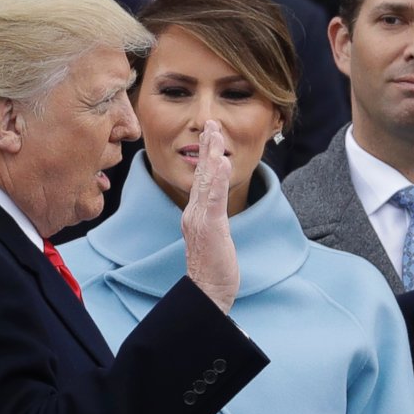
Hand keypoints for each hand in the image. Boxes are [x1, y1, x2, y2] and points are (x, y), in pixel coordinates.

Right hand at [181, 117, 239, 313]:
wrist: (207, 291)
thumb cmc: (212, 268)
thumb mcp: (213, 238)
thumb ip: (212, 219)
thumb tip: (215, 206)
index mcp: (195, 213)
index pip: (201, 179)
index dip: (205, 156)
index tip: (210, 134)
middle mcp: (194, 212)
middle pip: (200, 174)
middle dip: (206, 147)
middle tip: (211, 123)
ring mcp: (200, 219)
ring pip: (205, 181)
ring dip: (210, 154)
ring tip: (215, 133)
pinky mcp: (210, 227)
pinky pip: (213, 199)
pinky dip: (215, 179)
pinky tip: (220, 162)